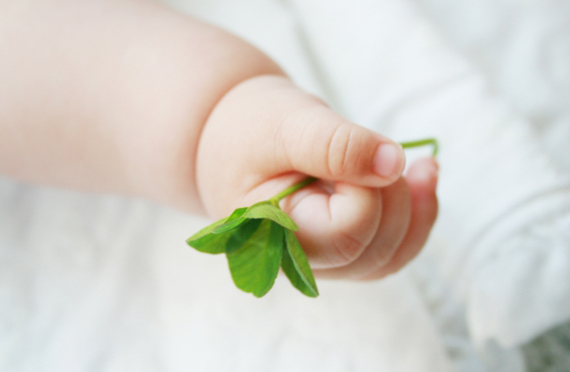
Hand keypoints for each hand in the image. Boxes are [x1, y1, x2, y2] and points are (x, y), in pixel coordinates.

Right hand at [196, 75, 437, 278]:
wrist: (233, 134)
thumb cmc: (248, 127)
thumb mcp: (288, 123)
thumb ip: (336, 145)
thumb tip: (394, 164)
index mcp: (273, 237)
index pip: (348, 234)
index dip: (366, 190)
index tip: (351, 148)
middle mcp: (297, 259)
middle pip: (375, 250)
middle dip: (393, 196)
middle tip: (371, 148)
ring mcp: (321, 259)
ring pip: (389, 255)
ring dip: (415, 208)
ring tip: (421, 165)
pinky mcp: (339, 247)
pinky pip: (390, 249)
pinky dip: (416, 216)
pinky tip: (421, 179)